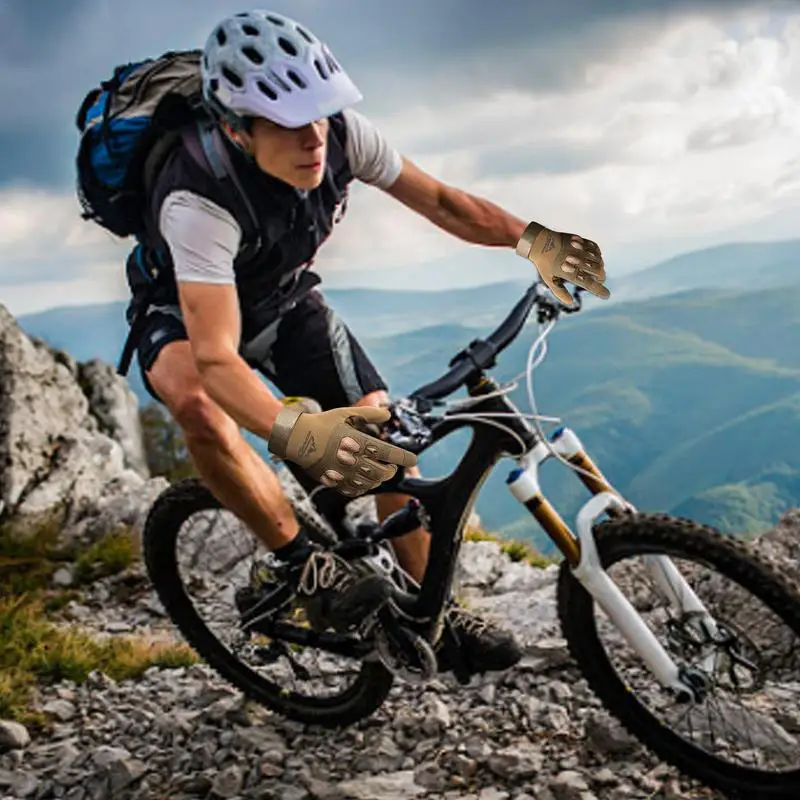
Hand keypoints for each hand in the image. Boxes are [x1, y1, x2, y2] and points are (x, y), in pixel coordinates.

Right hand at [267, 405, 416, 496]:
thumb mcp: (346, 414)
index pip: (388, 452)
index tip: (413, 458)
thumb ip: (370, 414)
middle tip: (392, 467)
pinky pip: (354, 490)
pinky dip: (363, 487)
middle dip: (391, 470)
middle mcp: (353, 459)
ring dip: (378, 479)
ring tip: (380, 473)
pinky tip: (364, 481)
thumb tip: (388, 414)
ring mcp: (343, 472)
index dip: (404, 457)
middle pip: (382, 472)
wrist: (297, 438)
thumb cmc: (322, 424)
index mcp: (358, 441)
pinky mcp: (334, 480)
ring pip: (370, 483)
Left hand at [516, 221, 609, 304]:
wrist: (540, 243)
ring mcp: (580, 250)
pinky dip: (598, 255)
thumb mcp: (550, 280)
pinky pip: (596, 249)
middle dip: (601, 278)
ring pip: (598, 260)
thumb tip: (570, 302)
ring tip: (596, 271)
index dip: (599, 291)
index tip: (606, 296)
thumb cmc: (544, 265)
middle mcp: (576, 261)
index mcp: (568, 272)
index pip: (589, 284)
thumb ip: (560, 292)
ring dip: (600, 267)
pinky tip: (594, 259)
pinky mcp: (581, 241)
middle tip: (599, 280)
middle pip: (598, 271)